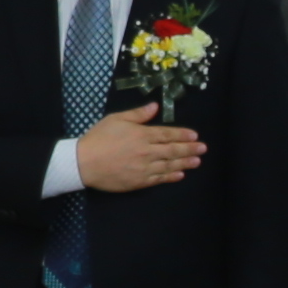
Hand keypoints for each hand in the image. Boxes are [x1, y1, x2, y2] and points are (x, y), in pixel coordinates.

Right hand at [76, 109, 204, 192]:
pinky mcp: (139, 181)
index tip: (195, 135)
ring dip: (185, 163)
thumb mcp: (116, 119)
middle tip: (203, 148)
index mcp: (142, 135)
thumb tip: (155, 106)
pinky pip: (159, 179)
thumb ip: (138, 114)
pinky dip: (171, 176)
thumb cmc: (98, 138)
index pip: (167, 134)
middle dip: (190, 149)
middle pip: (173, 150)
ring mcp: (144, 168)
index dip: (182, 135)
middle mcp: (147, 152)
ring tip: (197, 161)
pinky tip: (179, 175)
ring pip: (170, 165)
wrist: (84, 163)